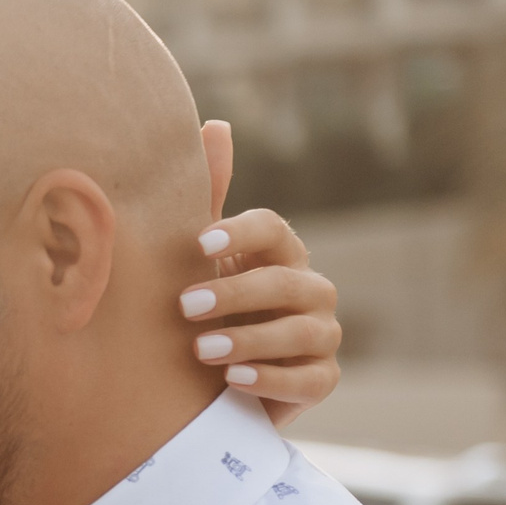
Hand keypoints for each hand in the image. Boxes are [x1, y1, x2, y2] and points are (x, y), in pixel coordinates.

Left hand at [185, 121, 338, 424]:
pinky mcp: (322, 379)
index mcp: (280, 253)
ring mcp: (322, 335)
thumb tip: (215, 124)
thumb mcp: (204, 256)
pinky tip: (233, 380)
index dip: (239, 233)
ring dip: (249, 339)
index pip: (273, 229)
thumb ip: (208, 197)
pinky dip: (272, 379)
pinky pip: (309, 379)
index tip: (197, 244)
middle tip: (184, 306)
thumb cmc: (212, 304)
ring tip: (201, 349)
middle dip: (235, 293)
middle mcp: (310, 289)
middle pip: (286, 283)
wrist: (217, 379)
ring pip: (300, 332)